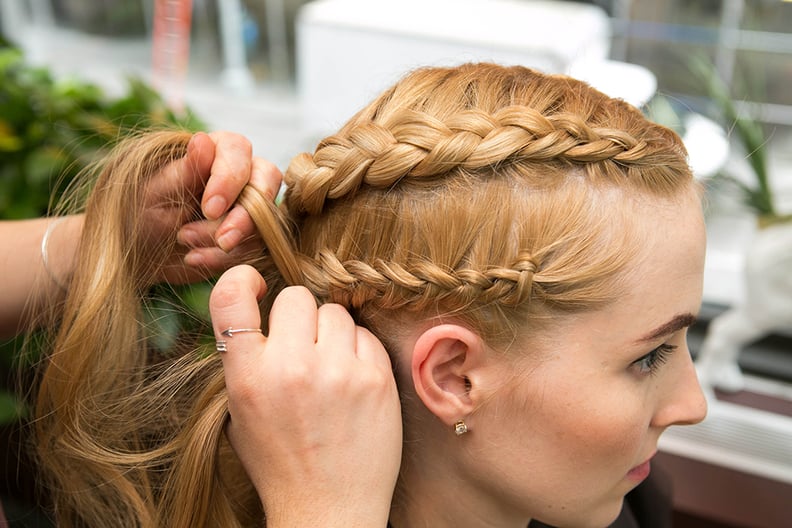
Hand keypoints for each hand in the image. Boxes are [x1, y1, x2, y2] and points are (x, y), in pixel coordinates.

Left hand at [142, 131, 281, 283]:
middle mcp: (240, 173)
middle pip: (266, 180)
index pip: (238, 150)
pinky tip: (195, 258)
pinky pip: (259, 246)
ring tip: (188, 249)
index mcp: (214, 150)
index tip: (210, 208)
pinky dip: (229, 258)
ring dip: (231, 240)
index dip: (229, 179)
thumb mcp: (156, 194)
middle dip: (245, 216)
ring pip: (265, 217)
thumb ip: (185, 171)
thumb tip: (202, 140)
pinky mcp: (254, 233)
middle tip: (222, 240)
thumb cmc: (141, 214)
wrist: (140, 252)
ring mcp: (251, 204)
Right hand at [209, 265, 401, 526]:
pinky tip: (351, 381)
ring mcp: (339, 371)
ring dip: (330, 333)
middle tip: (301, 344)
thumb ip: (246, 361)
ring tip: (329, 368)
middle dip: (297, 316)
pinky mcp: (377, 378)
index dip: (241, 280)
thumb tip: (259, 312)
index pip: (231, 299)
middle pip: (296, 297)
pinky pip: (365, 335)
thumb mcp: (241, 413)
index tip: (254, 284)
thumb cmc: (280, 462)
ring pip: (335, 312)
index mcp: (248, 377)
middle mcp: (292, 368)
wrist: (329, 509)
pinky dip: (357, 351)